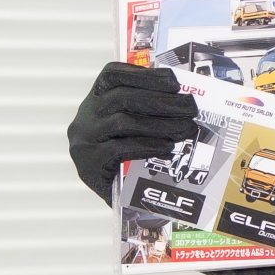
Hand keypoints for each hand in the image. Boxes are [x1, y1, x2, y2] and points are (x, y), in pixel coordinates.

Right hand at [67, 61, 199, 206]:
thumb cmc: (129, 158)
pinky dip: (147, 146)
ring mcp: (83, 141)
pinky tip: (167, 147)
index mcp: (94, 101)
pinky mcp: (88, 165)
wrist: (117, 199)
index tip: (173, 82)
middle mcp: (84, 117)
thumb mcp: (134, 128)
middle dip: (161, 100)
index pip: (112, 75)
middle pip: (121, 97)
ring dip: (160, 124)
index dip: (143, 75)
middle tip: (190, 108)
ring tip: (186, 129)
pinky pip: (120, 149)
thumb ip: (147, 110)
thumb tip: (182, 95)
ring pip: (122, 122)